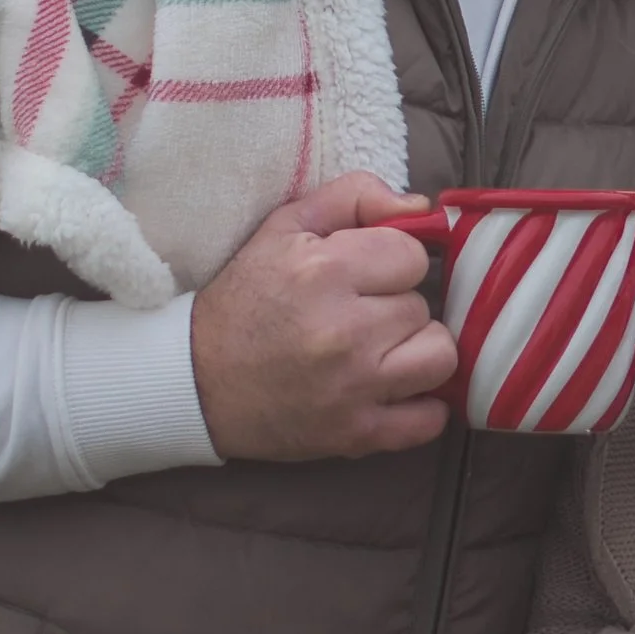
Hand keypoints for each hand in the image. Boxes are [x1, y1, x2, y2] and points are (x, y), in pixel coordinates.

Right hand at [191, 172, 457, 460]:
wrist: (195, 382)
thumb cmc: (245, 299)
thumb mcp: (284, 228)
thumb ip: (354, 198)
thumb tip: (422, 206)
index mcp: (323, 271)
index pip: (412, 256)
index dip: (391, 262)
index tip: (364, 276)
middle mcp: (344, 331)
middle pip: (422, 307)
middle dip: (395, 307)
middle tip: (358, 316)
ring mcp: (353, 389)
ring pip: (440, 357)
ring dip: (417, 352)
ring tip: (383, 351)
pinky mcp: (356, 435)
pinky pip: (429, 420)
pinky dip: (422, 407)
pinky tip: (394, 390)